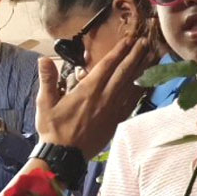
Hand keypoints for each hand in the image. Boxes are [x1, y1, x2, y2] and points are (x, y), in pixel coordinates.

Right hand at [35, 35, 152, 158]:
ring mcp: (113, 111)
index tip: (129, 39)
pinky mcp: (116, 122)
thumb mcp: (45, 103)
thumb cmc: (53, 128)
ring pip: (132, 86)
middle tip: (146, 42)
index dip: (119, 51)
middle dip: (135, 56)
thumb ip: (48, 80)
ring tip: (153, 57)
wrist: (64, 156)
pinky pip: (133, 103)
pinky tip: (148, 84)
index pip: (107, 66)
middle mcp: (104, 98)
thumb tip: (44, 59)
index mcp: (88, 91)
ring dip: (142, 70)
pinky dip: (142, 91)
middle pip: (124, 73)